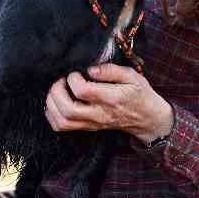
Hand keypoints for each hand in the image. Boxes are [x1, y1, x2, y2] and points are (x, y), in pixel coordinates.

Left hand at [45, 64, 173, 143]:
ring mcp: (92, 123)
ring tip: (56, 91)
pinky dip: (53, 115)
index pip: (83, 92)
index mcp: (111, 98)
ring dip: (52, 104)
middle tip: (60, 81)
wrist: (146, 118)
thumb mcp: (132, 76)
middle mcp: (99, 114)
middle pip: (68, 109)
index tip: (76, 72)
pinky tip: (56, 103)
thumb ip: (111, 70)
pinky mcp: (88, 127)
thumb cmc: (139, 94)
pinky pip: (63, 127)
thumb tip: (90, 69)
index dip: (73, 79)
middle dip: (56, 92)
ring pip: (62, 121)